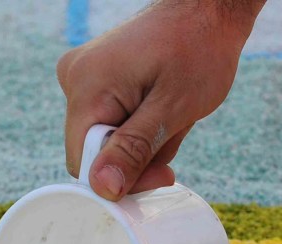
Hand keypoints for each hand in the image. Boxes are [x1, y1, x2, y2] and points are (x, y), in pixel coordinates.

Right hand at [56, 0, 264, 199]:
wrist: (207, 9)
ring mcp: (82, 78)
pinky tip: (160, 104)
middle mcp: (74, 81)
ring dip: (142, 140)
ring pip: (106, 139)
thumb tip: (103, 187)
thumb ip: (134, 149)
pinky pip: (110, 121)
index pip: (83, 162)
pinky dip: (139, 124)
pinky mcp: (94, 79)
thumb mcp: (172, 107)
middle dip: (136, 155)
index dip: (121, 177)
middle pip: (94, 152)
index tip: (162, 171)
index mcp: (86, 87)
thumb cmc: (199, 48)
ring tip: (171, 113)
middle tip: (174, 133)